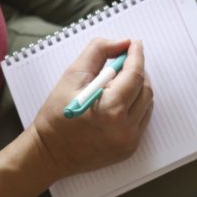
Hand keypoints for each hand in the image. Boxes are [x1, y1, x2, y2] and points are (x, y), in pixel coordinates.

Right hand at [30, 38, 152, 177]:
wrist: (49, 153)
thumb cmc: (56, 115)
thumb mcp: (72, 75)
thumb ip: (99, 52)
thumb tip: (123, 43)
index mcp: (111, 109)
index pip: (134, 75)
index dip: (136, 55)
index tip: (134, 44)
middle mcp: (124, 128)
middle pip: (145, 88)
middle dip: (136, 70)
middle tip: (122, 62)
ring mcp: (129, 141)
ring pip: (147, 104)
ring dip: (137, 88)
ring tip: (116, 83)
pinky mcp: (129, 148)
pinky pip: (142, 119)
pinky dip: (135, 105)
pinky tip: (118, 101)